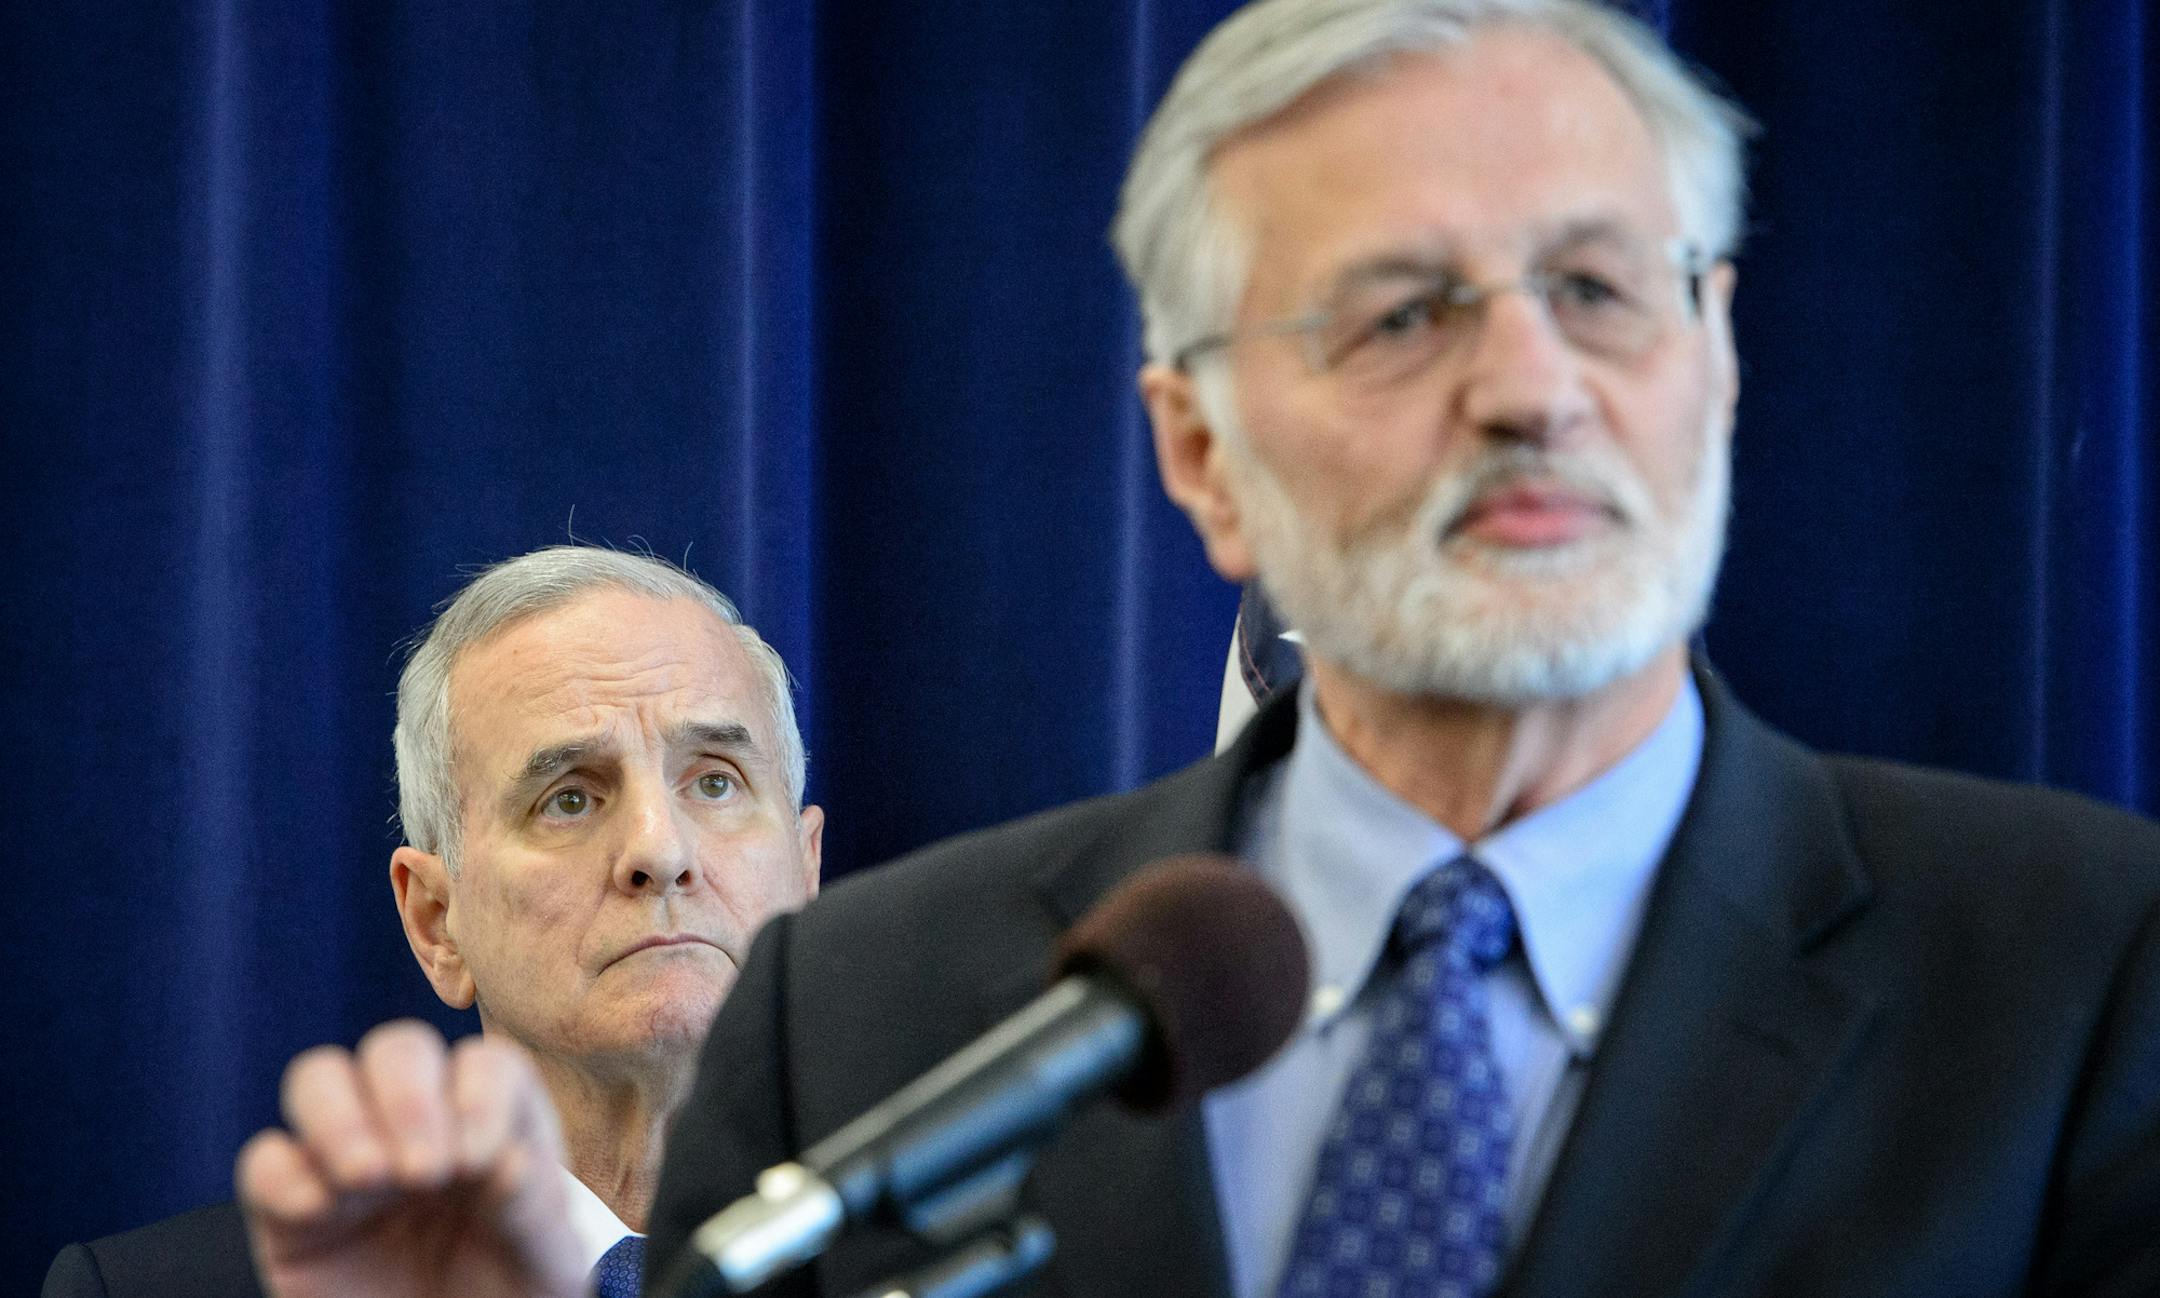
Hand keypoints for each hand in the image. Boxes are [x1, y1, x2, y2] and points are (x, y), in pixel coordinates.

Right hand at [235, 1020, 587, 1297]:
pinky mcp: (291, 1210)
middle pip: (398, 1049)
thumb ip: (533, 1208)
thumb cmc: (511, 1293)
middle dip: (409, 1098)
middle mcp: (418, 1123)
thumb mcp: (544, 1259)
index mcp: (491, 1120)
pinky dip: (283, 1175)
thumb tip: (508, 1162)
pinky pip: (265, 1160)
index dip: (479, 1098)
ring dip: (339, 1116)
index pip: (484, 1064)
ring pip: (319, 1077)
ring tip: (368, 1179)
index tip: (479, 1164)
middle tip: (425, 1173)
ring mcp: (349, 1157)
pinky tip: (320, 1211)